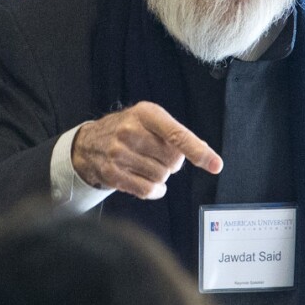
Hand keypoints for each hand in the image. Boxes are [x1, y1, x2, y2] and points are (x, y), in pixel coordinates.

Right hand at [71, 101, 222, 198]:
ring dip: (161, 176)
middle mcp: (130, 131)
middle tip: (159, 155)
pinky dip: (155, 190)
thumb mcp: (150, 120)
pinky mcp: (112, 174)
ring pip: (161, 177)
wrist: (89, 142)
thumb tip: (205, 152)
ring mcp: (119, 153)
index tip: (215, 164)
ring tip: (148, 165)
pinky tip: (150, 183)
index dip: (198, 151)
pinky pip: (147, 191)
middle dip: (172, 162)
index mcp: (145, 113)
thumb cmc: (127, 129)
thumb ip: (177, 134)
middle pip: (173, 160)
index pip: (177, 134)